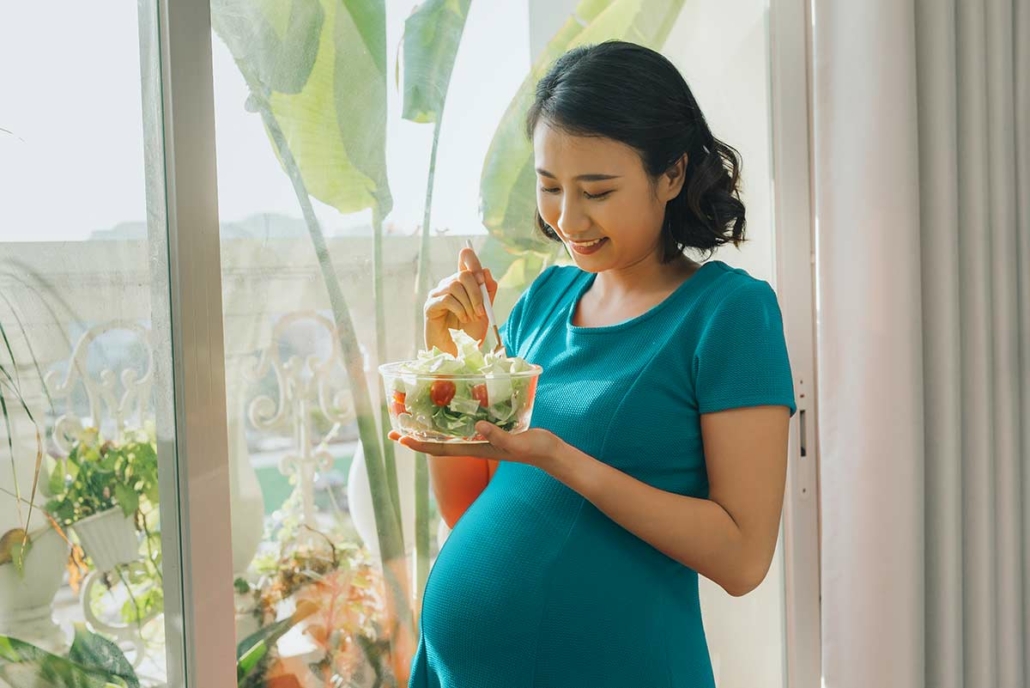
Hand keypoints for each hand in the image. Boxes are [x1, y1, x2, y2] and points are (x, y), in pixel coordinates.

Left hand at [389, 423, 566, 471]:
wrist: (549, 452)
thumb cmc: (534, 448)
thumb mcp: (516, 442)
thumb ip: (498, 435)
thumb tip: (478, 426)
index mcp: (475, 448)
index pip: (440, 448)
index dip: (419, 444)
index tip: (400, 439)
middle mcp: (474, 444)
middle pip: (438, 441)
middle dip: (418, 435)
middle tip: (397, 425)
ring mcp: (482, 438)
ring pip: (450, 433)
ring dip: (432, 426)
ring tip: (417, 414)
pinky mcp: (491, 430)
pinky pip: (466, 424)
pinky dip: (454, 417)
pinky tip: (451, 407)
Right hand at [424, 247, 497, 354]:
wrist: (459, 352)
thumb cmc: (470, 332)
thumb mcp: (485, 309)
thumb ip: (487, 291)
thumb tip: (485, 271)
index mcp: (462, 283)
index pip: (465, 258)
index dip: (473, 261)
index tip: (482, 278)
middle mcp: (448, 285)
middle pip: (463, 274)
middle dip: (476, 293)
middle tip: (481, 311)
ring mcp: (437, 294)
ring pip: (455, 286)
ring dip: (469, 304)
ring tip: (471, 318)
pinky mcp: (430, 306)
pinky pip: (447, 299)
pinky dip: (460, 310)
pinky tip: (462, 319)